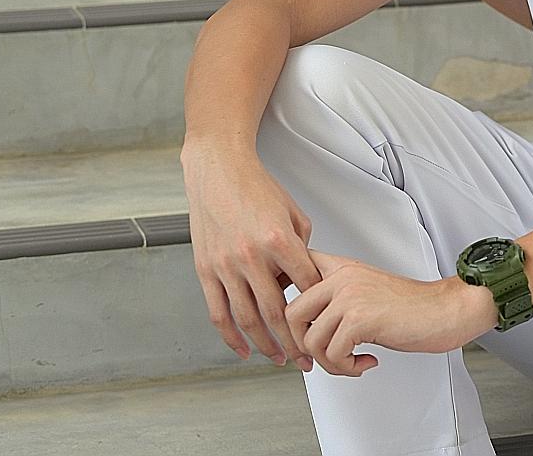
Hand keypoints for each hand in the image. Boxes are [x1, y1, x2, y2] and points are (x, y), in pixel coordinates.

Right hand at [181, 145, 321, 370]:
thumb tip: (308, 278)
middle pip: (277, 313)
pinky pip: (217, 312)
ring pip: (246, 319)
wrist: (218, 171)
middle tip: (307, 360)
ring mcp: (225, 266)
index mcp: (280, 241)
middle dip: (295, 341)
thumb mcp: (295, 214)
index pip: (306, 286)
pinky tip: (243, 350)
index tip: (328, 324)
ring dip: (265, 345)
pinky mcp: (205, 270)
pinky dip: (230, 336)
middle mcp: (251, 257)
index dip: (318, 309)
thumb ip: (303, 249)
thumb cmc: (259, 189)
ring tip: (279, 360)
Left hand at [285, 252, 498, 376]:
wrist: (448, 310)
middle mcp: (343, 277)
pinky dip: (347, 367)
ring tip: (352, 361)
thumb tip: (306, 325)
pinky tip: (365, 361)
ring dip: (330, 363)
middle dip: (300, 345)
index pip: (295, 270)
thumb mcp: (368, 290)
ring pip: (310, 340)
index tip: (290, 321)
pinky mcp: (360, 318)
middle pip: (290, 313)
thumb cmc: (413, 307)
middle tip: (315, 359)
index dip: (283, 295)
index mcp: (342, 267)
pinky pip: (332, 354)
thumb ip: (337, 297)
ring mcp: (350, 296)